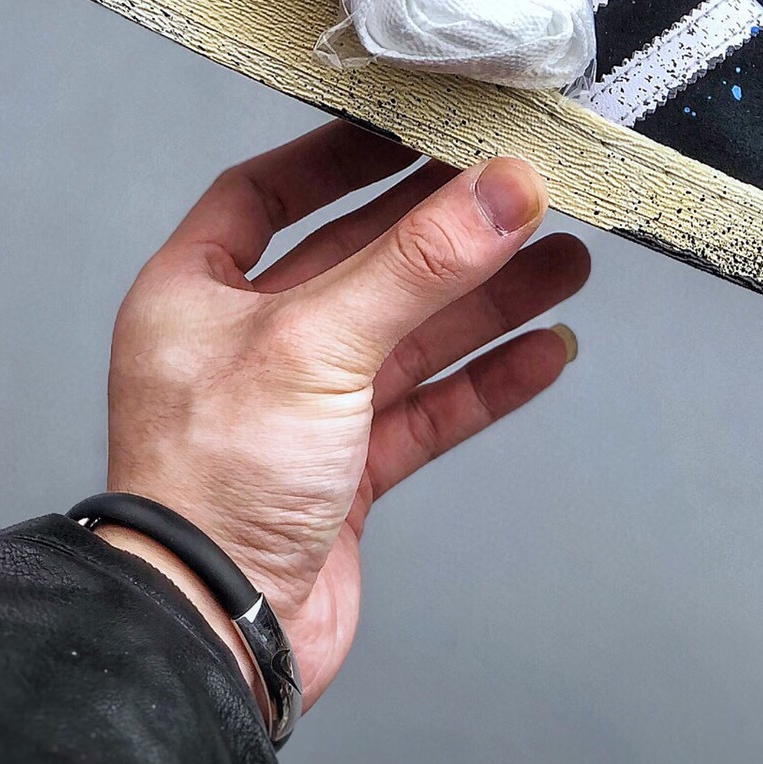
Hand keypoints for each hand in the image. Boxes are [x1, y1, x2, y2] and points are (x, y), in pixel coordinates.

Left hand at [103, 122, 588, 710]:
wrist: (213, 635)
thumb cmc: (214, 482)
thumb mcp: (316, 343)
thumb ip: (418, 264)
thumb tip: (503, 189)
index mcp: (196, 293)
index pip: (267, 193)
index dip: (339, 157)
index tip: (413, 128)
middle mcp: (244, 344)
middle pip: (360, 262)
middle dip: (447, 233)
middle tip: (525, 195)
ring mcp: (298, 411)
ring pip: (408, 337)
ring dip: (486, 303)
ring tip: (567, 264)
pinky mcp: (344, 474)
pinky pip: (427, 409)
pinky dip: (486, 381)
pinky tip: (548, 352)